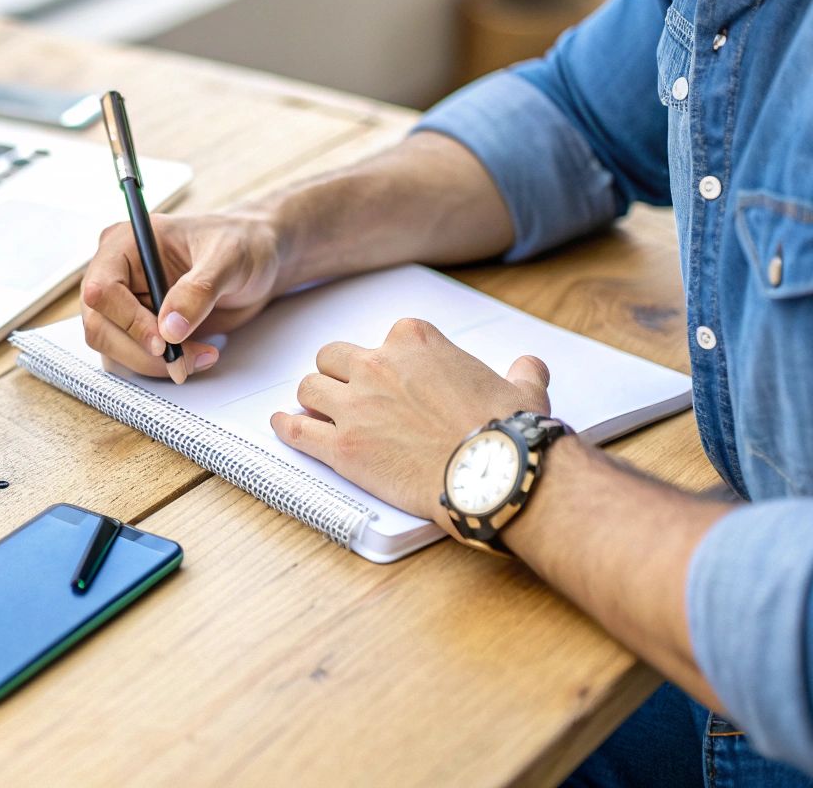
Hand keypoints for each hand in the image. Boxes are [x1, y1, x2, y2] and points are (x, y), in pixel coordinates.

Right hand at [78, 211, 282, 381]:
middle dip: (140, 352)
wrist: (257, 261)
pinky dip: (161, 367)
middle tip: (182, 361)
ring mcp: (126, 304)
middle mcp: (116, 274)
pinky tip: (195, 355)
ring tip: (200, 356)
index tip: (163, 340)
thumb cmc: (241, 243)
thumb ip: (199, 290)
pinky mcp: (140, 329)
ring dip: (152, 364)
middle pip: (99, 327)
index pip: (101, 289)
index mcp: (125, 244)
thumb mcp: (228, 257)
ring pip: (113, 350)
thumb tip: (170, 328)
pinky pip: (133, 359)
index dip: (127, 320)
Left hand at [270, 317, 551, 534]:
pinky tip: (282, 425)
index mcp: (415, 341)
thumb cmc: (509, 432)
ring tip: (316, 411)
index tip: (391, 378)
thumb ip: (521, 372)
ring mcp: (354, 405)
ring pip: (309, 388)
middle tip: (346, 393)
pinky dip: (286, 427)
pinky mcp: (341, 446)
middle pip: (333, 357)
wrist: (494, 473)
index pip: (386, 338)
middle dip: (338, 373)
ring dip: (312, 399)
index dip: (387, 361)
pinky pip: (297, 430)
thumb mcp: (523, 389)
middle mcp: (377, 365)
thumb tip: (531, 364)